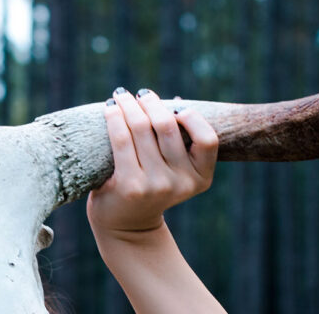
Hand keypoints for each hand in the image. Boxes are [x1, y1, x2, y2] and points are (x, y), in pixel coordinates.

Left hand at [87, 87, 218, 235]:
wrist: (126, 224)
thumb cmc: (150, 185)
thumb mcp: (174, 169)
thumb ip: (177, 141)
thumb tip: (171, 99)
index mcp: (201, 178)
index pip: (207, 139)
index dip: (192, 117)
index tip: (175, 108)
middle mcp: (182, 183)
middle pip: (167, 127)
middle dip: (152, 103)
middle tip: (140, 94)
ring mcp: (156, 186)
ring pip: (142, 129)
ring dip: (129, 105)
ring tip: (121, 96)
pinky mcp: (131, 186)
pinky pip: (122, 140)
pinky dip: (114, 118)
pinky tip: (110, 109)